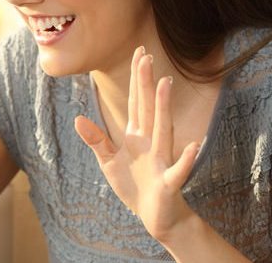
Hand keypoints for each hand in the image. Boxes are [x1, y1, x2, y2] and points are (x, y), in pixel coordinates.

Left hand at [74, 47, 199, 241]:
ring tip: (166, 83)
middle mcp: (151, 143)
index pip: (135, 102)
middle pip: (147, 108)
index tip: (140, 53)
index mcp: (137, 136)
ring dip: (163, 107)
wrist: (157, 217)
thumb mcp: (110, 162)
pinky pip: (178, 170)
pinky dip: (185, 159)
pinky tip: (193, 146)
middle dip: (145, 82)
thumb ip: (96, 140)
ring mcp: (162, 161)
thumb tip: (78, 118)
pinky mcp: (169, 183)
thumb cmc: (135, 186)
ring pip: (163, 130)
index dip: (136, 79)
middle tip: (146, 55)